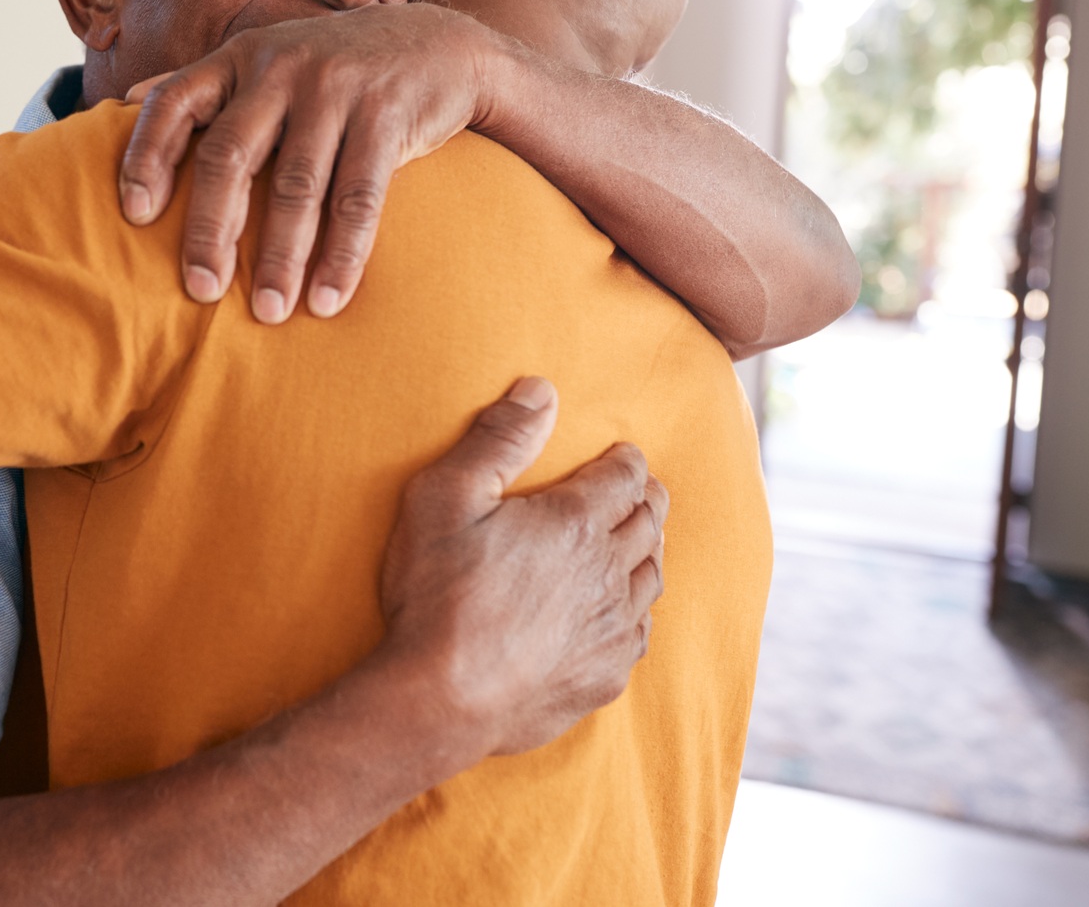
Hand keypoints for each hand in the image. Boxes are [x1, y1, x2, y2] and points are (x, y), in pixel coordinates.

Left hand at [117, 4, 501, 323]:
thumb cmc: (335, 67)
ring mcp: (336, 87)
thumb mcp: (267, 58)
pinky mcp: (387, 114)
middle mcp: (280, 66)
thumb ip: (205, 83)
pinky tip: (328, 297)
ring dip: (281, 257)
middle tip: (200, 290)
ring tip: (270, 312)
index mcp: (240, 58)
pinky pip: (358, 197)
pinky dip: (343, 254)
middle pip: (230, 155)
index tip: (134, 215)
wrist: (440, 45)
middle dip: (211, 229)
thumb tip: (124, 100)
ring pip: (296, 186)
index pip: (175, 101)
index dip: (147, 156)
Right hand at [371, 376, 666, 762]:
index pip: (624, 478)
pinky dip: (638, 612)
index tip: (624, 455)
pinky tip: (624, 613)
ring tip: (638, 543)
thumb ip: (497, 439)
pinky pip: (640, 634)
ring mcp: (611, 629)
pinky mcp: (603, 677)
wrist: (440, 697)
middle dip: (648, 499)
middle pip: (649, 523)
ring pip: (652, 578)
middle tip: (641, 491)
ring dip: (648, 553)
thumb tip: (541, 391)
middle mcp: (609, 572)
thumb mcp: (445, 497)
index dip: (626, 461)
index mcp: (576, 521)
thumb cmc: (437, 594)